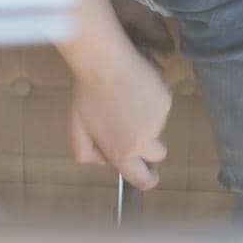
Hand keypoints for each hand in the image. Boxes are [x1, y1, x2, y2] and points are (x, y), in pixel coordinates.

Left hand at [67, 41, 172, 189]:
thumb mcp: (76, 129)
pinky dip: (151, 101)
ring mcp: (158, 121)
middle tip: (133, 128)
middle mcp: (143, 141)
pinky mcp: (166, 101)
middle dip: (149, 147)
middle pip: (157, 155)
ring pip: (158, 127)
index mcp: (121, 152)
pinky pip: (161, 108)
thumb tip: (104, 160)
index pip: (143, 180)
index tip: (148, 175)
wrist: (104, 62)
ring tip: (126, 99)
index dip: (147, 180)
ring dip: (147, 120)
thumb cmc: (86, 93)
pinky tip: (136, 88)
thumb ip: (86, 153)